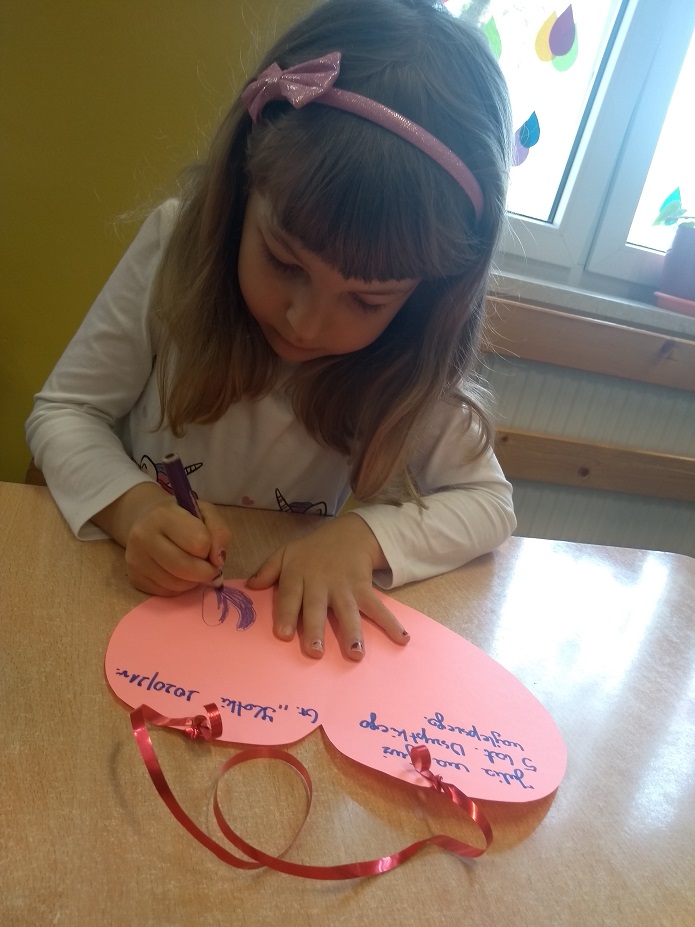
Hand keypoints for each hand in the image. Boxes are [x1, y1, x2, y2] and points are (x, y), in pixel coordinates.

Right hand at [94, 482, 229, 594]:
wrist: (147, 520)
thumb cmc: (182, 516)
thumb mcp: (205, 512)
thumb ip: (219, 532)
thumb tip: (218, 561)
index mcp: (162, 515)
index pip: (198, 542)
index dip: (210, 547)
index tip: (208, 545)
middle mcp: (144, 536)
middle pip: (185, 568)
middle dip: (205, 571)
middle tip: (209, 566)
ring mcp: (135, 559)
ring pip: (176, 584)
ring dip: (193, 581)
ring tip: (193, 566)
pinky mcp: (134, 577)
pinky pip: (166, 592)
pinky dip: (179, 587)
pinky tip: (178, 573)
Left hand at [246, 513, 409, 659]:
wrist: (350, 532)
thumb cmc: (313, 550)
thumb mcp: (286, 553)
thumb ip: (267, 570)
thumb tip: (249, 587)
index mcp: (298, 574)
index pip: (290, 595)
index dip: (287, 614)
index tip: (284, 635)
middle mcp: (320, 582)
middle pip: (317, 607)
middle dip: (316, 629)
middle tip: (315, 652)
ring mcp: (344, 586)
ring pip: (347, 610)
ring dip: (352, 632)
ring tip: (356, 654)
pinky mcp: (364, 588)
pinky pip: (377, 606)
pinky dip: (390, 622)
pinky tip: (401, 638)